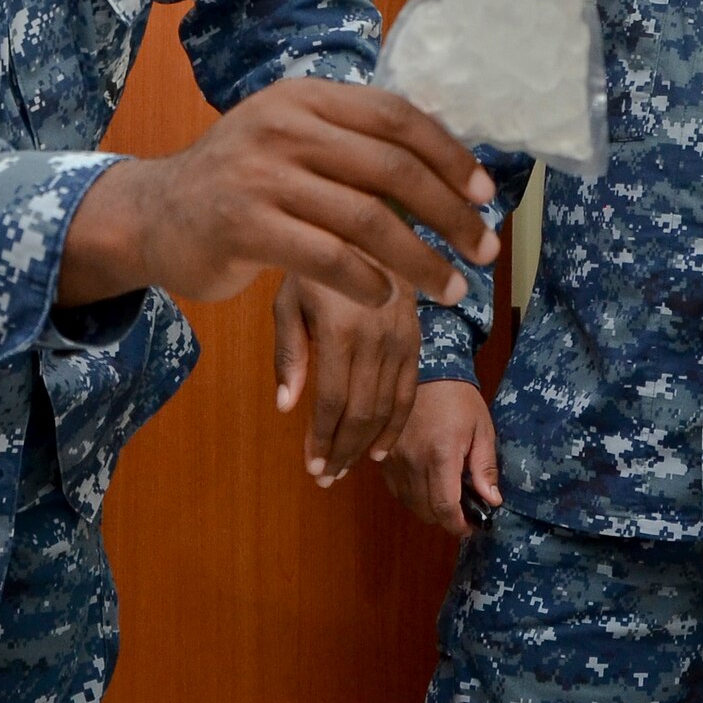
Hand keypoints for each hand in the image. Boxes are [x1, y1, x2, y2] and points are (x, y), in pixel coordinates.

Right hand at [58, 78, 499, 309]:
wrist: (154, 214)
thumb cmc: (242, 182)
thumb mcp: (292, 138)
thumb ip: (352, 143)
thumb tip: (447, 167)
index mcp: (306, 97)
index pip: (397, 117)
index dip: (449, 155)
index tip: (486, 194)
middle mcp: (285, 126)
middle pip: (392, 168)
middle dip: (450, 212)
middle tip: (484, 246)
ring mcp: (261, 175)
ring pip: (367, 219)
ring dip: (421, 259)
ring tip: (452, 287)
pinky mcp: (244, 227)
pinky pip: (328, 258)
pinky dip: (368, 281)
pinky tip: (388, 299)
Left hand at [273, 272, 420, 484]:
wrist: (368, 226)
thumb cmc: (317, 263)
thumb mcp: (289, 298)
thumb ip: (288, 351)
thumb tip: (285, 407)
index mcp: (340, 327)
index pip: (333, 401)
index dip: (322, 439)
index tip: (311, 466)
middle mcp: (376, 336)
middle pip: (362, 412)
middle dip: (343, 451)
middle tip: (325, 477)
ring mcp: (401, 338)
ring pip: (387, 408)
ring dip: (366, 445)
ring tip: (346, 468)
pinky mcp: (416, 337)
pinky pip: (409, 391)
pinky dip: (396, 425)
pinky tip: (379, 447)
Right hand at [383, 380, 500, 536]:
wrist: (427, 370)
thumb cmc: (459, 400)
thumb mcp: (482, 429)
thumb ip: (485, 467)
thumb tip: (492, 502)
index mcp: (441, 454)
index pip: (445, 507)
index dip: (458, 525)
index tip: (470, 527)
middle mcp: (413, 461)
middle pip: (426, 511)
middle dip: (446, 517)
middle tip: (462, 507)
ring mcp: (394, 459)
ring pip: (410, 504)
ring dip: (428, 507)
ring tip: (444, 492)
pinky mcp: (382, 456)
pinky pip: (396, 490)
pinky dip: (412, 494)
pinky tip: (426, 481)